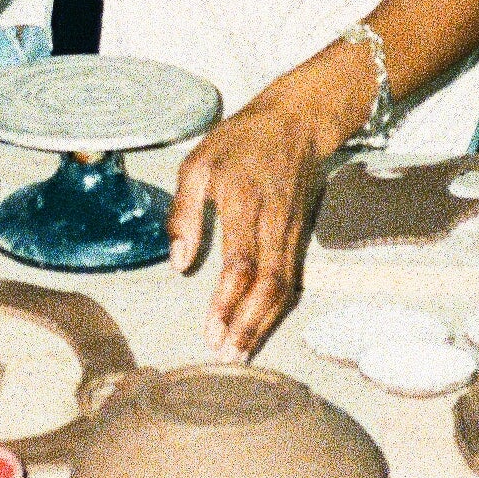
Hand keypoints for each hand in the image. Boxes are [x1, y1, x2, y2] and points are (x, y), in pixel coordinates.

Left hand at [167, 85, 347, 358]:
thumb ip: (184, 214)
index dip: (228, 300)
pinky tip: (258, 329)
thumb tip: (179, 264)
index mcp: (246, 202)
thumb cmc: (240, 141)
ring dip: (263, 325)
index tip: (211, 329)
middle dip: (248, 326)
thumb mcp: (197, 164)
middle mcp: (274, 222)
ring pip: (284, 288)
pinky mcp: (299, 236)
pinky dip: (275, 310)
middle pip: (268, 285)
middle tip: (226, 356)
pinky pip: (291, 280)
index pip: (241, 262)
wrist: (297, 121)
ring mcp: (291, 231)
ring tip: (240, 353)